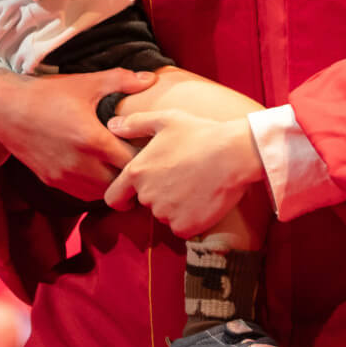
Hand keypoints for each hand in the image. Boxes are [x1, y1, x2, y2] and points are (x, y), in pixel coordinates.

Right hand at [0, 65, 155, 199]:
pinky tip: (99, 169)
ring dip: (114, 182)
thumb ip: (121, 81)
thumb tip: (151, 79)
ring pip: (103, 194)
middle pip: (121, 184)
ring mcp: (66, 177)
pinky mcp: (54, 183)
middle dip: (133, 173)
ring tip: (120, 164)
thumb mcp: (86, 83)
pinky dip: (95, 187)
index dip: (146, 156)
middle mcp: (81, 165)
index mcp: (93, 141)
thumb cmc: (49, 94)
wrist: (7, 110)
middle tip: (141, 158)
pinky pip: (84, 195)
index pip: (133, 162)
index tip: (150, 145)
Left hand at [103, 111, 263, 238]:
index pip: (114, 198)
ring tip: (195, 183)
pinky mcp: (185, 227)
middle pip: (146, 204)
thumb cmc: (200, 133)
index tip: (131, 198)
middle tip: (181, 176)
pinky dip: (191, 218)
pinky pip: (182, 227)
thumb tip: (112, 125)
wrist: (233, 155)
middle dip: (158, 194)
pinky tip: (203, 198)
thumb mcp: (166, 120)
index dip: (121, 198)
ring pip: (165, 215)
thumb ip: (135, 123)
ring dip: (175, 205)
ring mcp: (166, 214)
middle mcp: (148, 196)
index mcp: (137, 172)